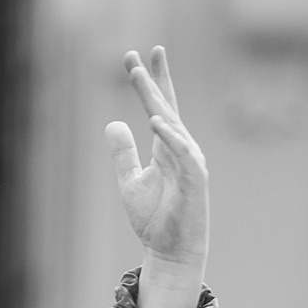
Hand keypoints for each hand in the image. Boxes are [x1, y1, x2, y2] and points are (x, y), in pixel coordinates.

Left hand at [105, 47, 208, 307]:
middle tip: (138, 54)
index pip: (159, 107)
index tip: (135, 58)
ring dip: (156, 100)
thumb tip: (113, 123)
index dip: (149, 82)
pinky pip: (183, 153)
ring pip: (173, 124)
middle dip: (152, 80)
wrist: (170, 252)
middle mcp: (181, 149)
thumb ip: (123, 152)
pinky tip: (155, 122)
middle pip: (166, 107)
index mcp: (167, 147)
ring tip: (139, 79)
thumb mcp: (130, 181)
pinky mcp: (195, 181)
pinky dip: (171, 137)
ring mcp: (190, 163)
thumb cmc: (155, 219)